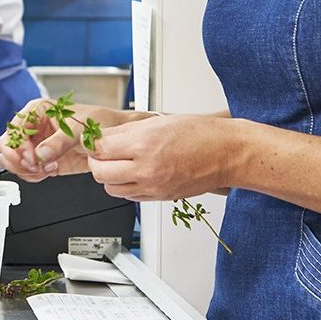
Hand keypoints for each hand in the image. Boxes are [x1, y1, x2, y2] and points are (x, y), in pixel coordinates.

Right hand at [0, 97, 99, 181]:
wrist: (110, 140)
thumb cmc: (97, 122)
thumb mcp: (80, 128)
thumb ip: (59, 142)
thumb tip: (41, 155)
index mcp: (36, 112)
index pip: (13, 130)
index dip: (19, 146)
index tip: (33, 158)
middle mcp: (32, 128)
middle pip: (7, 146)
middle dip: (19, 160)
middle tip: (36, 166)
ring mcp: (36, 146)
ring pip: (13, 161)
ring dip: (27, 170)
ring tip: (47, 169)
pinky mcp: (42, 161)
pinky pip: (26, 172)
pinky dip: (34, 176)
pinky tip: (50, 171)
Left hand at [84, 113, 227, 201]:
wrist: (227, 153)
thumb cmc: (200, 134)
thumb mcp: (157, 122)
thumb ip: (126, 130)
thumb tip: (104, 135)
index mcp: (144, 145)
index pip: (99, 148)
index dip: (94, 143)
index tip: (96, 139)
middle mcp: (146, 169)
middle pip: (99, 172)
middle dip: (96, 160)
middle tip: (102, 152)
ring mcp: (153, 187)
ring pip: (110, 189)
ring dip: (109, 176)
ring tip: (119, 163)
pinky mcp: (160, 198)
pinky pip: (129, 196)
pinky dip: (125, 186)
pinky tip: (133, 173)